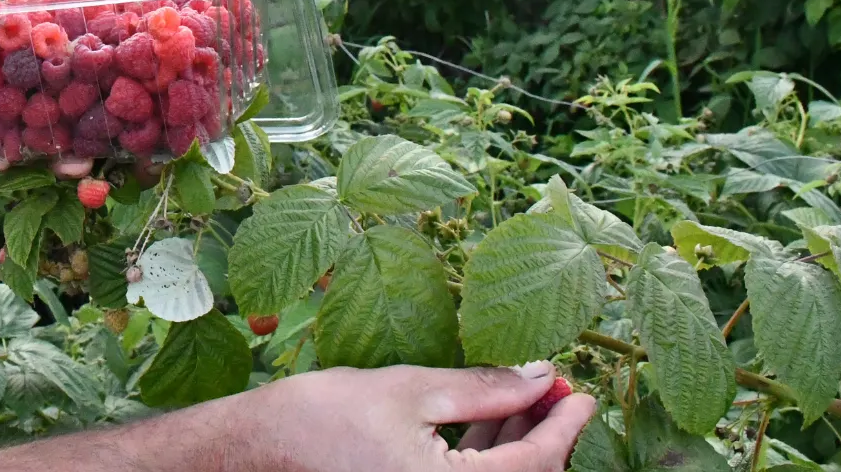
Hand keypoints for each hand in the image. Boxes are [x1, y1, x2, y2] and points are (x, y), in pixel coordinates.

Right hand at [227, 361, 595, 471]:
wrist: (260, 450)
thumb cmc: (325, 417)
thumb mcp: (411, 390)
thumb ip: (483, 388)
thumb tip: (538, 376)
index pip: (534, 464)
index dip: (562, 425)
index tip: (579, 394)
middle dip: (543, 432)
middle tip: (554, 388)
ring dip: (515, 442)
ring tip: (523, 394)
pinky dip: (484, 453)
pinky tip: (487, 417)